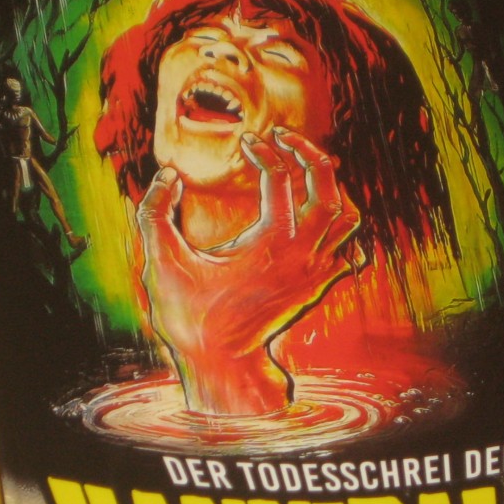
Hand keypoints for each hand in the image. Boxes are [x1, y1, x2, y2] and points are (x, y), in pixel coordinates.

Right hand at [136, 127, 361, 414]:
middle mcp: (301, 258)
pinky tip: (310, 213)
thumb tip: (168, 175)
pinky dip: (338, 224)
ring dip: (329, 186)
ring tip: (300, 171)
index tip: (245, 142)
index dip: (263, 151)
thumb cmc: (188, 315)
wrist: (219, 365)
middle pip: (329, 189)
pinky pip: (349, 247)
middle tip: (282, 138)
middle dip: (308, 154)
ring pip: (347, 217)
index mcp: (269, 246)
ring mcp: (315, 274)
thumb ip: (155, 213)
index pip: (280, 178)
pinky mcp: (317, 287)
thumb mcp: (161, 263)